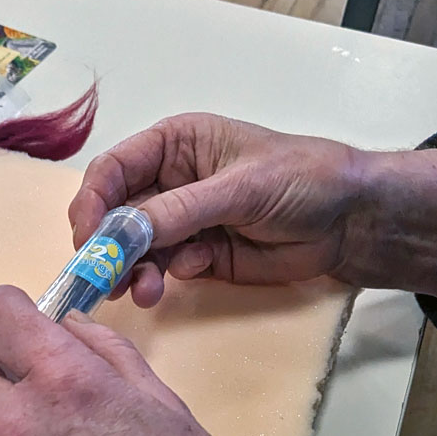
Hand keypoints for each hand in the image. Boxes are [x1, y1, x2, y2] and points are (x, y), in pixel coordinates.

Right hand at [69, 113, 436, 306]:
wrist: (350, 223)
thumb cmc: (301, 180)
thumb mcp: (240, 188)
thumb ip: (180, 210)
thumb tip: (124, 233)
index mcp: (173, 145)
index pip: (113, 170)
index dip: (92, 202)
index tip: (86, 238)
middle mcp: (167, 182)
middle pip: (114, 214)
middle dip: (107, 245)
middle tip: (103, 277)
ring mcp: (179, 221)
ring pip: (133, 248)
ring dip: (131, 270)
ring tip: (142, 290)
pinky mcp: (195, 256)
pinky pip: (160, 269)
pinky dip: (159, 279)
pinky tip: (177, 280)